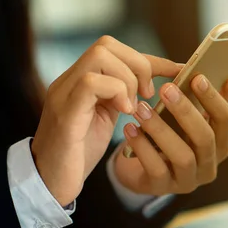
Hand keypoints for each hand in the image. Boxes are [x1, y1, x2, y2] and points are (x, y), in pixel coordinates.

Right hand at [31, 36, 180, 206]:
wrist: (50, 183)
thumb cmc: (79, 153)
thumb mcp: (107, 118)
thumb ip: (123, 97)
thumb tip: (157, 85)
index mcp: (80, 80)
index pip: (115, 50)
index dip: (150, 59)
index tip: (177, 71)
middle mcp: (68, 80)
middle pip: (106, 44)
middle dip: (138, 65)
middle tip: (147, 94)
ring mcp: (64, 93)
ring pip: (99, 56)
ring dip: (128, 79)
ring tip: (133, 106)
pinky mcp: (65, 113)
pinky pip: (91, 83)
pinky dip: (116, 92)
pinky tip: (124, 112)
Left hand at [113, 76, 227, 194]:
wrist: (140, 165)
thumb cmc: (170, 134)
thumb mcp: (190, 116)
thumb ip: (210, 98)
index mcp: (220, 144)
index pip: (225, 120)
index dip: (213, 99)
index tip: (198, 77)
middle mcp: (209, 165)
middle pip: (206, 139)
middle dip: (187, 112)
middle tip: (167, 89)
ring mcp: (188, 180)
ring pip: (183, 156)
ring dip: (161, 130)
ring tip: (142, 108)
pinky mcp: (164, 188)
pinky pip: (156, 169)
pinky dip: (142, 147)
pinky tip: (130, 129)